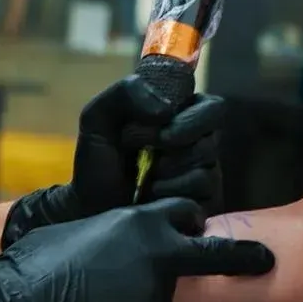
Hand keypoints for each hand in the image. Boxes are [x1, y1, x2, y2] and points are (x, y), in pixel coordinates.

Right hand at [0, 198, 273, 301]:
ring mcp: (155, 299)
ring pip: (163, 296)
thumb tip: (120, 242)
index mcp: (139, 224)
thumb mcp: (81, 229)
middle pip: (209, 255)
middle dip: (242, 256)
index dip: (191, 221)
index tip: (199, 228)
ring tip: (100, 301)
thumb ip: (115, 233)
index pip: (186, 214)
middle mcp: (157, 258)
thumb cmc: (37, 261)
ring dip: (144, 297)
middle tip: (263, 260)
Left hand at [2, 75, 223, 245]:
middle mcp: (198, 145)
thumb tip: (166, 110)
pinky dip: (169, 193)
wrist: (90, 208)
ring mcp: (204, 176)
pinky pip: (201, 194)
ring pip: (205, 167)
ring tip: (142, 178)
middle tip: (141, 153)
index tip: (159, 127)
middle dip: (171, 144)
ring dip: (166, 172)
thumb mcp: (99, 117)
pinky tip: (150, 196)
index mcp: (180, 117)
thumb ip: (127, 92)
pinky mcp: (203, 205)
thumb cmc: (98, 162)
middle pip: (210, 141)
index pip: (212, 108)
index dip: (190, 119)